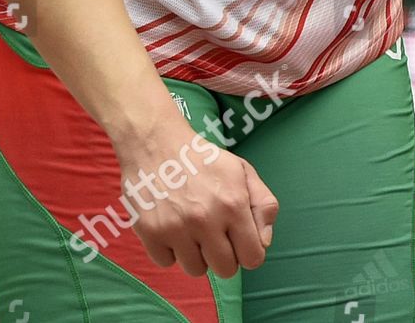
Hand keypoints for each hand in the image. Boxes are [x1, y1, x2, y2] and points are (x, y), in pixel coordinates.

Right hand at [114, 118, 278, 278]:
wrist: (158, 144)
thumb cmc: (204, 160)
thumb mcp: (243, 171)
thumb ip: (263, 205)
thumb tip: (264, 242)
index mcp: (233, 203)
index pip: (253, 258)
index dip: (249, 252)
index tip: (240, 241)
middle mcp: (206, 220)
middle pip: (225, 270)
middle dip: (224, 256)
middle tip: (215, 234)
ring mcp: (176, 229)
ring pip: (196, 270)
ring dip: (196, 254)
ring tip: (192, 227)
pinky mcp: (150, 234)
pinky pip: (166, 263)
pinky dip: (170, 250)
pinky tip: (172, 225)